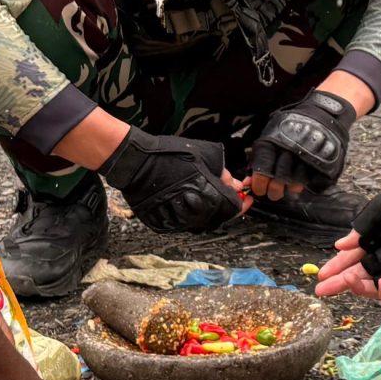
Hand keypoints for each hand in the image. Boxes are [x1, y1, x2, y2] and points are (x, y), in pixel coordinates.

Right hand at [99, 127, 246, 232]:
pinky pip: (182, 223)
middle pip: (219, 218)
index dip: (242, 204)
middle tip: (223, 193)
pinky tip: (184, 198)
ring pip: (201, 222)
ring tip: (199, 191)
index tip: (245, 199)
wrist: (136, 162)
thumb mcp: (206, 156)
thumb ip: (224, 174)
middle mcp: (194, 213)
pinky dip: (188, 213)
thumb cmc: (168, 155)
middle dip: (224, 206)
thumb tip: (234, 185)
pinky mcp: (163, 224)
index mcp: (208, 196)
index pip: (234, 209)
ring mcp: (177, 221)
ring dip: (206, 209)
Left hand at [246, 90, 357, 198]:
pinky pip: (307, 181)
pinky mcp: (319, 165)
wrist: (321, 115)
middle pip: (277, 181)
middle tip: (271, 193)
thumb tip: (250, 177)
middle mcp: (288, 151)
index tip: (259, 188)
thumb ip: (261, 153)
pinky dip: (301, 185)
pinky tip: (297, 183)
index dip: (259, 184)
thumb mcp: (272, 131)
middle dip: (272, 191)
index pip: (262, 170)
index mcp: (273, 142)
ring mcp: (305, 159)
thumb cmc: (293, 124)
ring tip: (284, 189)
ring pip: (292, 184)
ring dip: (286, 190)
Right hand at [316, 179, 380, 310]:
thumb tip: (339, 245)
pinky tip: (380, 283)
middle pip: (361, 275)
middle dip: (342, 282)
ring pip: (375, 287)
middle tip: (323, 289)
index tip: (323, 274)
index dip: (338, 266)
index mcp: (380, 239)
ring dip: (360, 287)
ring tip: (349, 282)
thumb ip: (361, 227)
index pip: (354, 257)